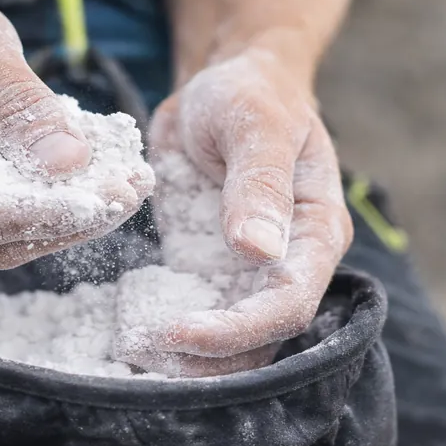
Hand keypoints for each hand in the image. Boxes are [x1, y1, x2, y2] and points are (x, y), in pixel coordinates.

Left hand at [129, 49, 352, 375]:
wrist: (224, 87)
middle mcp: (290, 261)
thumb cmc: (251, 95)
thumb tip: (258, 249)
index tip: (179, 331)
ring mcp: (250, 271)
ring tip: (131, 355)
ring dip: (188, 359)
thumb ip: (259, 183)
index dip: (238, 329)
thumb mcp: (255, 124)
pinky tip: (130, 338)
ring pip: (232, 339)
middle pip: (261, 337)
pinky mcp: (212, 268)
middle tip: (141, 354)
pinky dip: (170, 334)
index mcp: (316, 231)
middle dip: (208, 358)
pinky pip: (198, 313)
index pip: (289, 303)